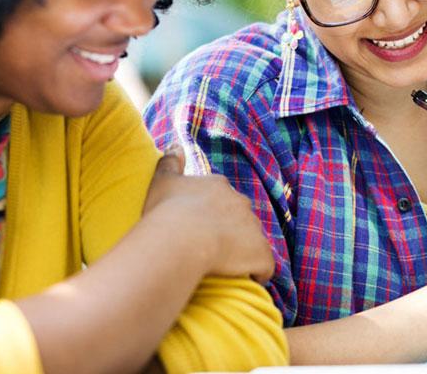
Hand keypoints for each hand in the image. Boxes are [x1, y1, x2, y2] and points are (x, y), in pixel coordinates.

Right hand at [143, 147, 274, 283]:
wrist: (180, 239)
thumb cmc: (166, 212)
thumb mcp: (162, 181)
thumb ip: (170, 162)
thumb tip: (175, 145)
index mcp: (219, 186)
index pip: (221, 199)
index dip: (211, 215)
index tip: (198, 228)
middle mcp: (241, 203)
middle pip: (239, 218)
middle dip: (230, 231)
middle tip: (208, 249)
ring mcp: (254, 228)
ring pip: (252, 241)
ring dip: (241, 253)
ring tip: (222, 268)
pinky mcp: (262, 254)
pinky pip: (263, 267)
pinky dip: (255, 273)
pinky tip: (241, 281)